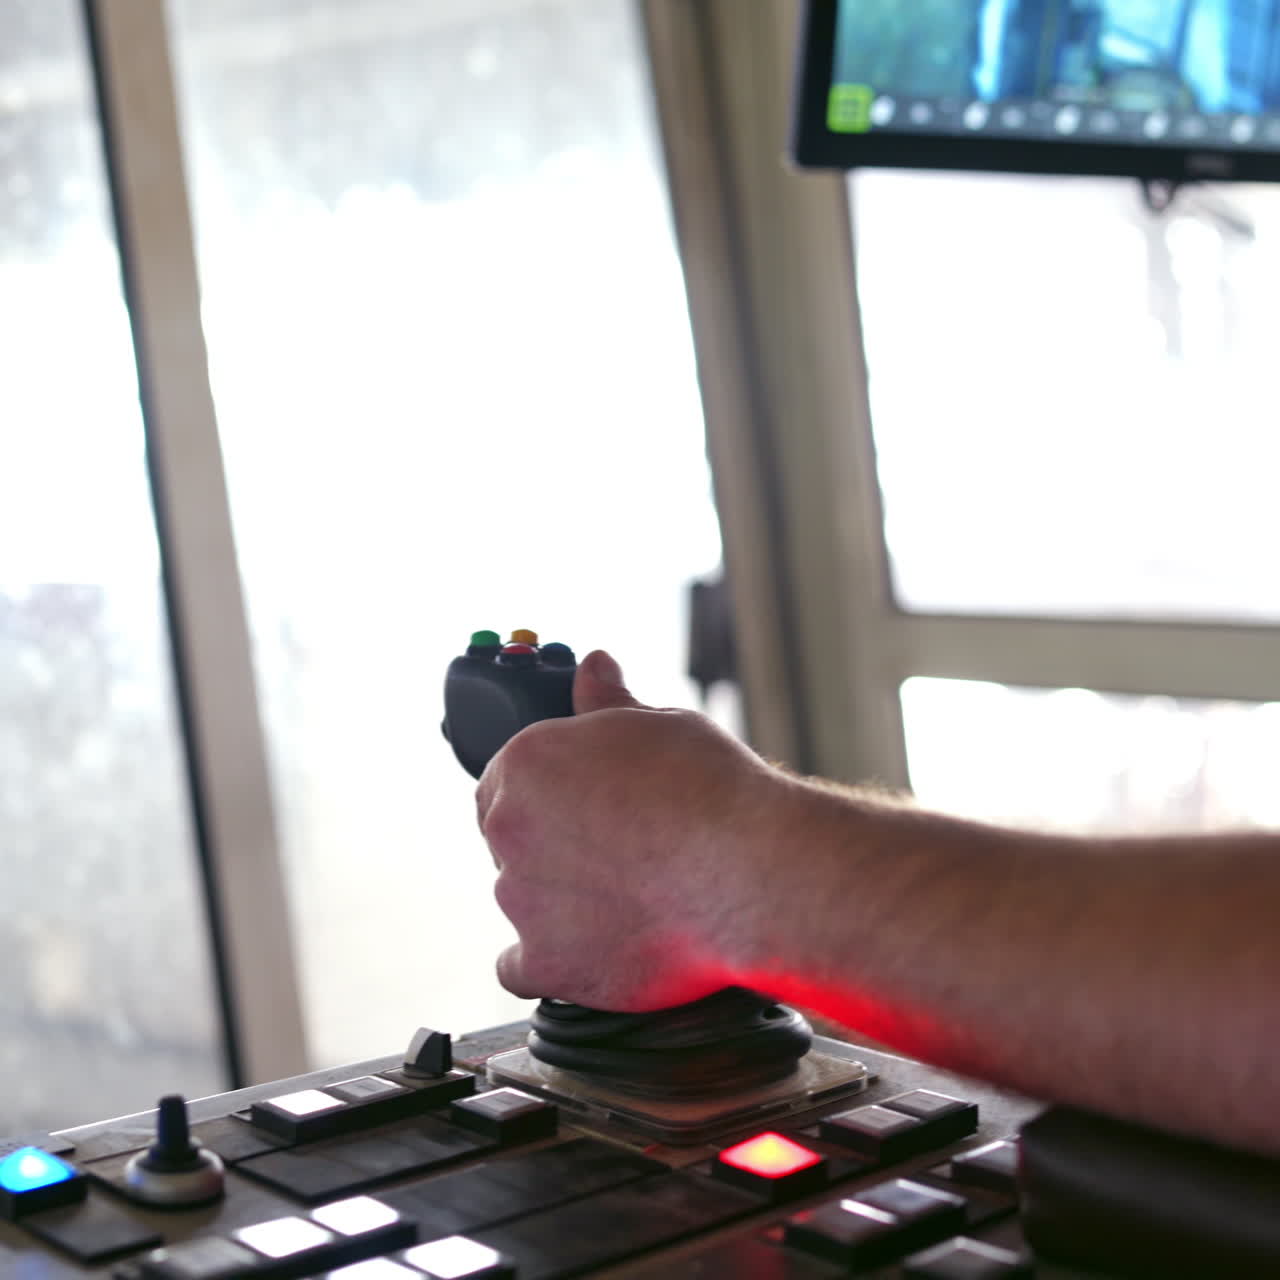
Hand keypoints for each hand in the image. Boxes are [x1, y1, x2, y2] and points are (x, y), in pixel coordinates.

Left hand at [477, 650, 791, 1009]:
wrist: (750, 872)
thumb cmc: (713, 792)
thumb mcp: (660, 723)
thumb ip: (608, 703)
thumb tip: (592, 668)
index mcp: (527, 761)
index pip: (507, 780)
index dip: (550, 795)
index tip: (584, 808)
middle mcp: (510, 826)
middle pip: (511, 838)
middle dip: (553, 845)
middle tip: (616, 851)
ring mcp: (521, 898)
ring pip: (523, 900)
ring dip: (560, 901)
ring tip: (631, 897)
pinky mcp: (546, 963)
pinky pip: (521, 968)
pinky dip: (553, 962)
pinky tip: (594, 947)